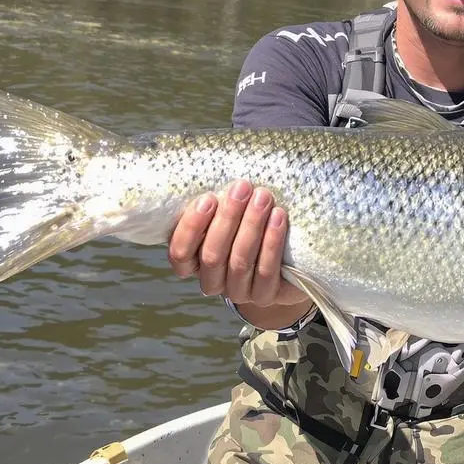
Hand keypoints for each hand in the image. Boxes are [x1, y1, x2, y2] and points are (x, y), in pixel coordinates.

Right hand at [168, 179, 307, 307]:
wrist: (283, 262)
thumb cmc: (245, 227)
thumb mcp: (226, 214)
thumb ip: (216, 203)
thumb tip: (215, 166)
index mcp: (192, 262)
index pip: (180, 253)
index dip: (191, 228)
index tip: (208, 198)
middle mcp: (212, 281)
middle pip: (212, 255)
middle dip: (228, 219)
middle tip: (242, 188)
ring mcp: (237, 292)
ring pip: (239, 262)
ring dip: (251, 226)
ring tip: (263, 197)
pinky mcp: (264, 297)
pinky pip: (266, 271)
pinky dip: (271, 242)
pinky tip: (278, 218)